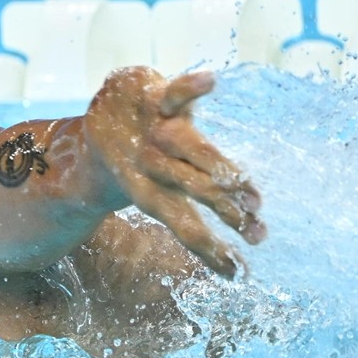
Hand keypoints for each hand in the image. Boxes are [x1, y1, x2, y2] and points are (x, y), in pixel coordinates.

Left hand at [84, 66, 264, 277]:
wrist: (100, 125)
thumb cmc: (140, 168)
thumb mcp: (162, 200)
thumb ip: (193, 229)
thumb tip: (236, 276)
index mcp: (156, 195)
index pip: (187, 228)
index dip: (210, 250)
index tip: (237, 271)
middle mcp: (154, 166)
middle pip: (196, 191)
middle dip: (226, 211)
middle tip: (256, 229)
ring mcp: (154, 131)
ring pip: (187, 146)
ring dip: (215, 163)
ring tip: (238, 180)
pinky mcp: (153, 98)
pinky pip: (175, 93)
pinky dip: (190, 88)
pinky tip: (211, 81)